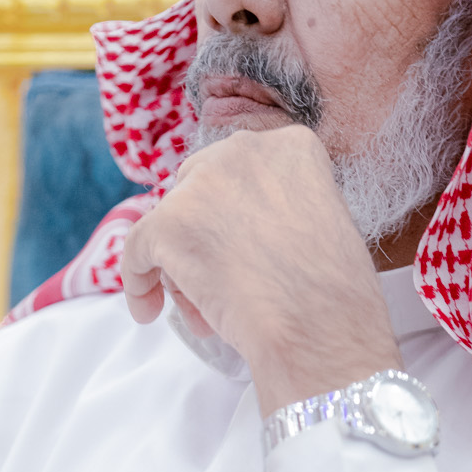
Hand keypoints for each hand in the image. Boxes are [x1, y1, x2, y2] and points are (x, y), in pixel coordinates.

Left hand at [121, 125, 401, 412]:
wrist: (322, 326)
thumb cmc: (334, 295)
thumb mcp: (323, 223)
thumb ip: (282, 208)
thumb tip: (241, 230)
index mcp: (291, 145)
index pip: (239, 173)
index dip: (233, 217)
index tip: (242, 254)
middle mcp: (243, 150)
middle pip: (198, 190)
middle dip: (202, 237)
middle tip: (219, 285)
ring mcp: (202, 185)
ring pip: (171, 224)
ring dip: (181, 269)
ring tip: (204, 315)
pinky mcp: (168, 224)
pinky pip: (137, 250)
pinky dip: (139, 282)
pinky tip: (149, 311)